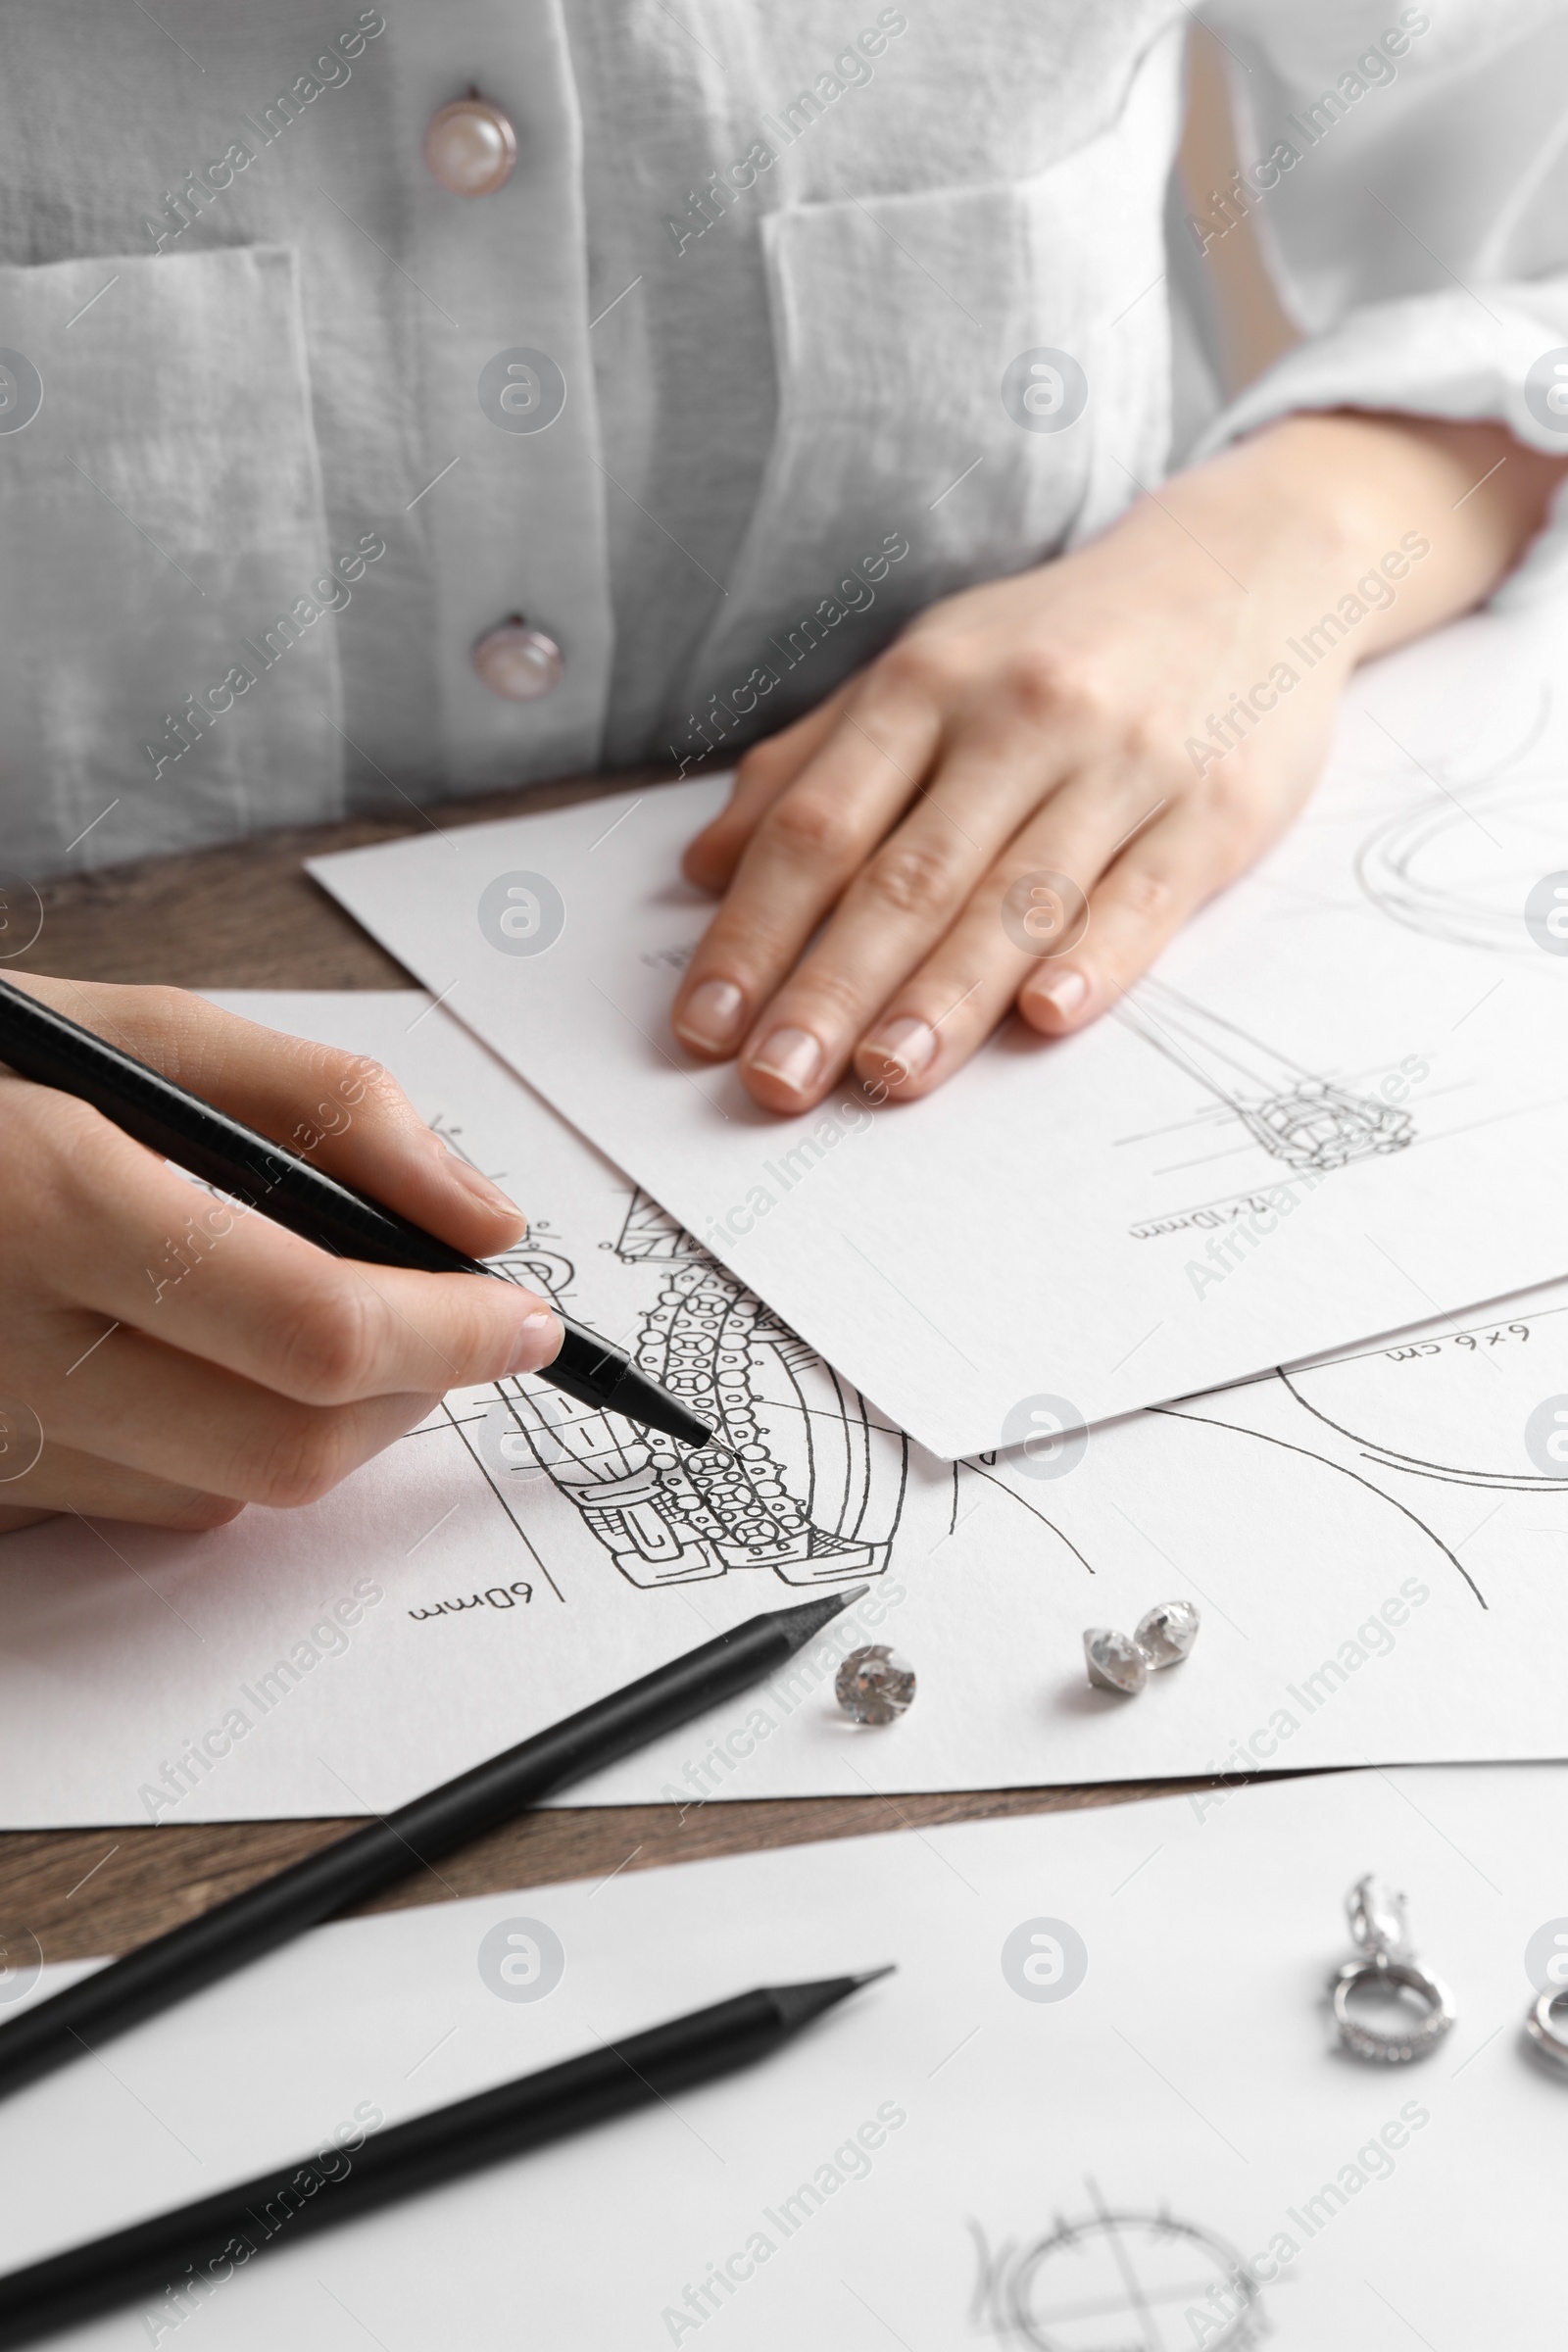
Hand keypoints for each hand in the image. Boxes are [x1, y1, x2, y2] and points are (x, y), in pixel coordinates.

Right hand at [0, 978, 562, 1535]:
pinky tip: (213, 1358)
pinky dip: (222, 1446)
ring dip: (329, 1425)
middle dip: (414, 1396)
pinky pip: (141, 1509)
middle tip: (459, 1326)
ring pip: (225, 1498)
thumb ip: (331, 1107)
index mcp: (51, 1201)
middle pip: (287, 1449)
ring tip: (337, 1324)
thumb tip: (482, 1220)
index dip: (451, 1335)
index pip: (314, 1328)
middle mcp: (2, 1347)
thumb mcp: (136, 1030)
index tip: (527, 1317)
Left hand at [671, 413, 1566, 1111]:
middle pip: (906, 876)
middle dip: (829, 989)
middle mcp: (1017, 719)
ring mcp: (1122, 765)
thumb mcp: (926, 666)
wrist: (1252, 565)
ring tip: (884, 1076)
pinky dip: (1095, 957)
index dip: (752, 931)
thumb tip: (705, 870)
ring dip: (945, 997)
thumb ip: (813, 764)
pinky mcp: (1215, 809)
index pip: (818, 826)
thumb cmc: (1059, 640)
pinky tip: (1046, 1018)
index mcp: (925, 683)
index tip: (703, 1025)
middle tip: (774, 1082)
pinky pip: (1144, 895)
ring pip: (1017, 896)